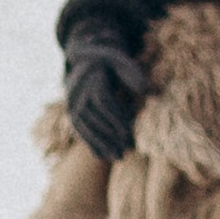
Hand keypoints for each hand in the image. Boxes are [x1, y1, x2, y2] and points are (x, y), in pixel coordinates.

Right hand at [63, 40, 145, 163]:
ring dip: (102, 145)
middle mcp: (78, 93)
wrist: (85, 61)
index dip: (116, 118)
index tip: (129, 133)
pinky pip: (80, 131)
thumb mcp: (121, 62)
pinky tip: (103, 157)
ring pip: (86, 128)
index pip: (104, 102)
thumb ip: (133, 75)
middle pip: (95, 118)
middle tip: (129, 150)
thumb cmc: (110, 63)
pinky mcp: (71, 114)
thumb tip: (148, 91)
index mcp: (92, 79)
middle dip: (111, 135)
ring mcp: (72, 105)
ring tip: (119, 158)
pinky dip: (91, 144)